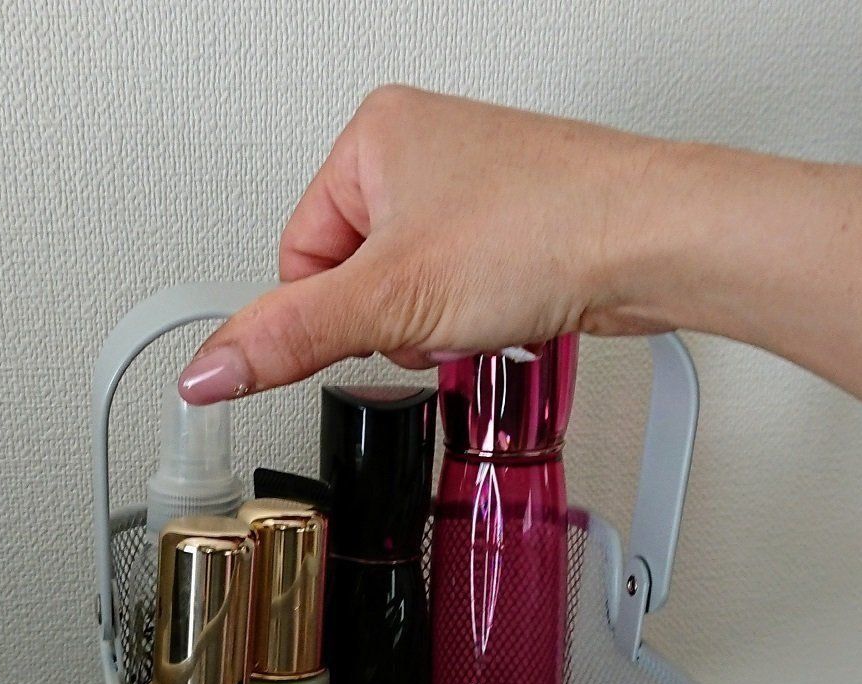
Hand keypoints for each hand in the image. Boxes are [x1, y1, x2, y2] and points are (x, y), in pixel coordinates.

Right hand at [176, 86, 678, 403]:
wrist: (656, 239)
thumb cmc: (546, 228)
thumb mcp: (390, 302)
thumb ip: (287, 339)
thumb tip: (205, 371)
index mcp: (372, 135)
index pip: (296, 255)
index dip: (333, 312)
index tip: (375, 325)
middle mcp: (421, 146)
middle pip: (354, 276)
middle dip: (393, 320)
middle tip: (438, 312)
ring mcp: (473, 183)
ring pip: (412, 289)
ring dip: (439, 323)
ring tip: (485, 306)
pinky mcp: (516, 221)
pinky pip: (464, 288)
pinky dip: (481, 313)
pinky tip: (514, 309)